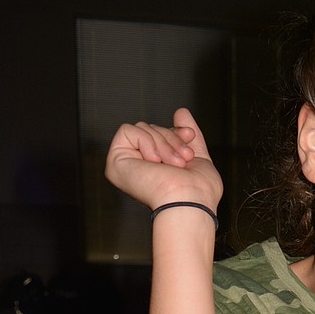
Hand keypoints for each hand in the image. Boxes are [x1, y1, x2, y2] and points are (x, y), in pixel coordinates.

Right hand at [104, 106, 222, 213]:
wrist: (191, 201)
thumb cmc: (199, 191)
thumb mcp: (198, 156)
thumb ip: (185, 135)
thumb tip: (181, 112)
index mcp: (155, 169)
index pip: (160, 135)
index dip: (175, 133)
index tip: (189, 136)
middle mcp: (139, 168)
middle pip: (151, 129)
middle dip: (171, 139)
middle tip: (183, 159)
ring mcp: (126, 165)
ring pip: (142, 128)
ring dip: (163, 143)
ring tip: (174, 164)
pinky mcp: (116, 161)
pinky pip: (127, 130)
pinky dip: (146, 142)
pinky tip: (154, 162)